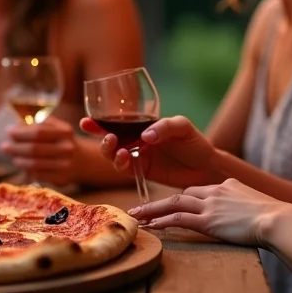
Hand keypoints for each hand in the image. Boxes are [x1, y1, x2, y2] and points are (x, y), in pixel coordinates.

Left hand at [2, 117, 77, 185]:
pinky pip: (39, 176)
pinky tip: (23, 167)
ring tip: (13, 158)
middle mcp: (67, 148)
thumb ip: (38, 125)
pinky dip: (28, 171)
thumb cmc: (61, 140)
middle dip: (16, 148)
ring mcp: (66, 165)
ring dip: (20, 160)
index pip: (38, 132)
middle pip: (35, 149)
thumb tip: (17, 125)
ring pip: (35, 164)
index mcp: (65, 132)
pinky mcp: (62, 179)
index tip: (9, 131)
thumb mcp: (55, 127)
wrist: (83, 160)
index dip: (21, 132)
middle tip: (4, 147)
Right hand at [80, 115, 219, 188]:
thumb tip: (145, 136)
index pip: (116, 121)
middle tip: (108, 137)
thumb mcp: (182, 126)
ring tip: (117, 148)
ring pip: (112, 154)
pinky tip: (125, 158)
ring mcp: (137, 155)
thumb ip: (164, 127)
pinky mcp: (141, 171)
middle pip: (109, 137)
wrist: (206, 168)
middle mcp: (135, 139)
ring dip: (109, 151)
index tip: (86, 121)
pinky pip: (124, 168)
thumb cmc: (194, 142)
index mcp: (141, 125)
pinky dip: (120, 163)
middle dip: (100, 137)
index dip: (98, 122)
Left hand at [128, 179, 291, 246]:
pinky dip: (162, 221)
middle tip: (142, 209)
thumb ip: (244, 206)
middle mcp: (215, 191)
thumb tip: (246, 217)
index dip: (184, 198)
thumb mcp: (257, 205)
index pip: (199, 190)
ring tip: (136, 216)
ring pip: (173, 204)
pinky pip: (178, 219)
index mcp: (227, 185)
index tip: (170, 205)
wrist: (280, 220)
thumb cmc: (277, 218)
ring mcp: (210, 205)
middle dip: (161, 202)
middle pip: (182, 194)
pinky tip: (151, 226)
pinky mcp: (209, 221)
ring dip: (152, 210)